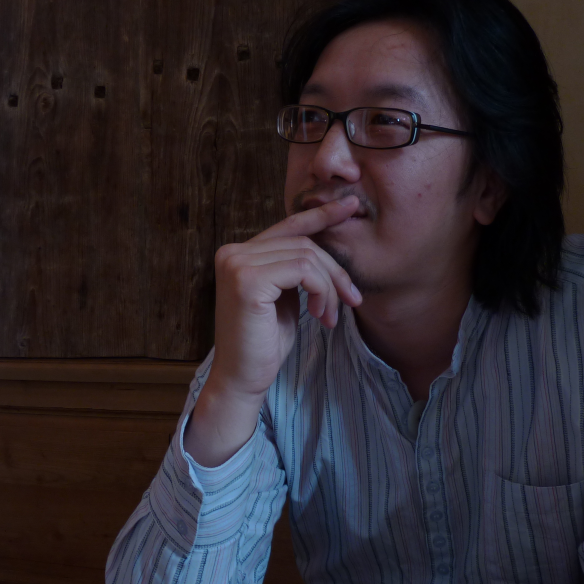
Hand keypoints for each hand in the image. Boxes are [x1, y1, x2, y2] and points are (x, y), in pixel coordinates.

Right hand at [184, 196, 362, 465]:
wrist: (242, 378)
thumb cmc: (264, 342)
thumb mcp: (284, 297)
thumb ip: (294, 268)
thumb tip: (327, 244)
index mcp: (238, 253)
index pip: (288, 226)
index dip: (322, 214)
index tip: (351, 205)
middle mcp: (233, 252)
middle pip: (303, 243)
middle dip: (334, 271)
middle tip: (351, 300)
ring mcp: (237, 264)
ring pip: (307, 256)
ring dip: (329, 287)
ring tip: (329, 316)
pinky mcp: (248, 281)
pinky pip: (303, 271)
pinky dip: (321, 291)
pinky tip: (319, 315)